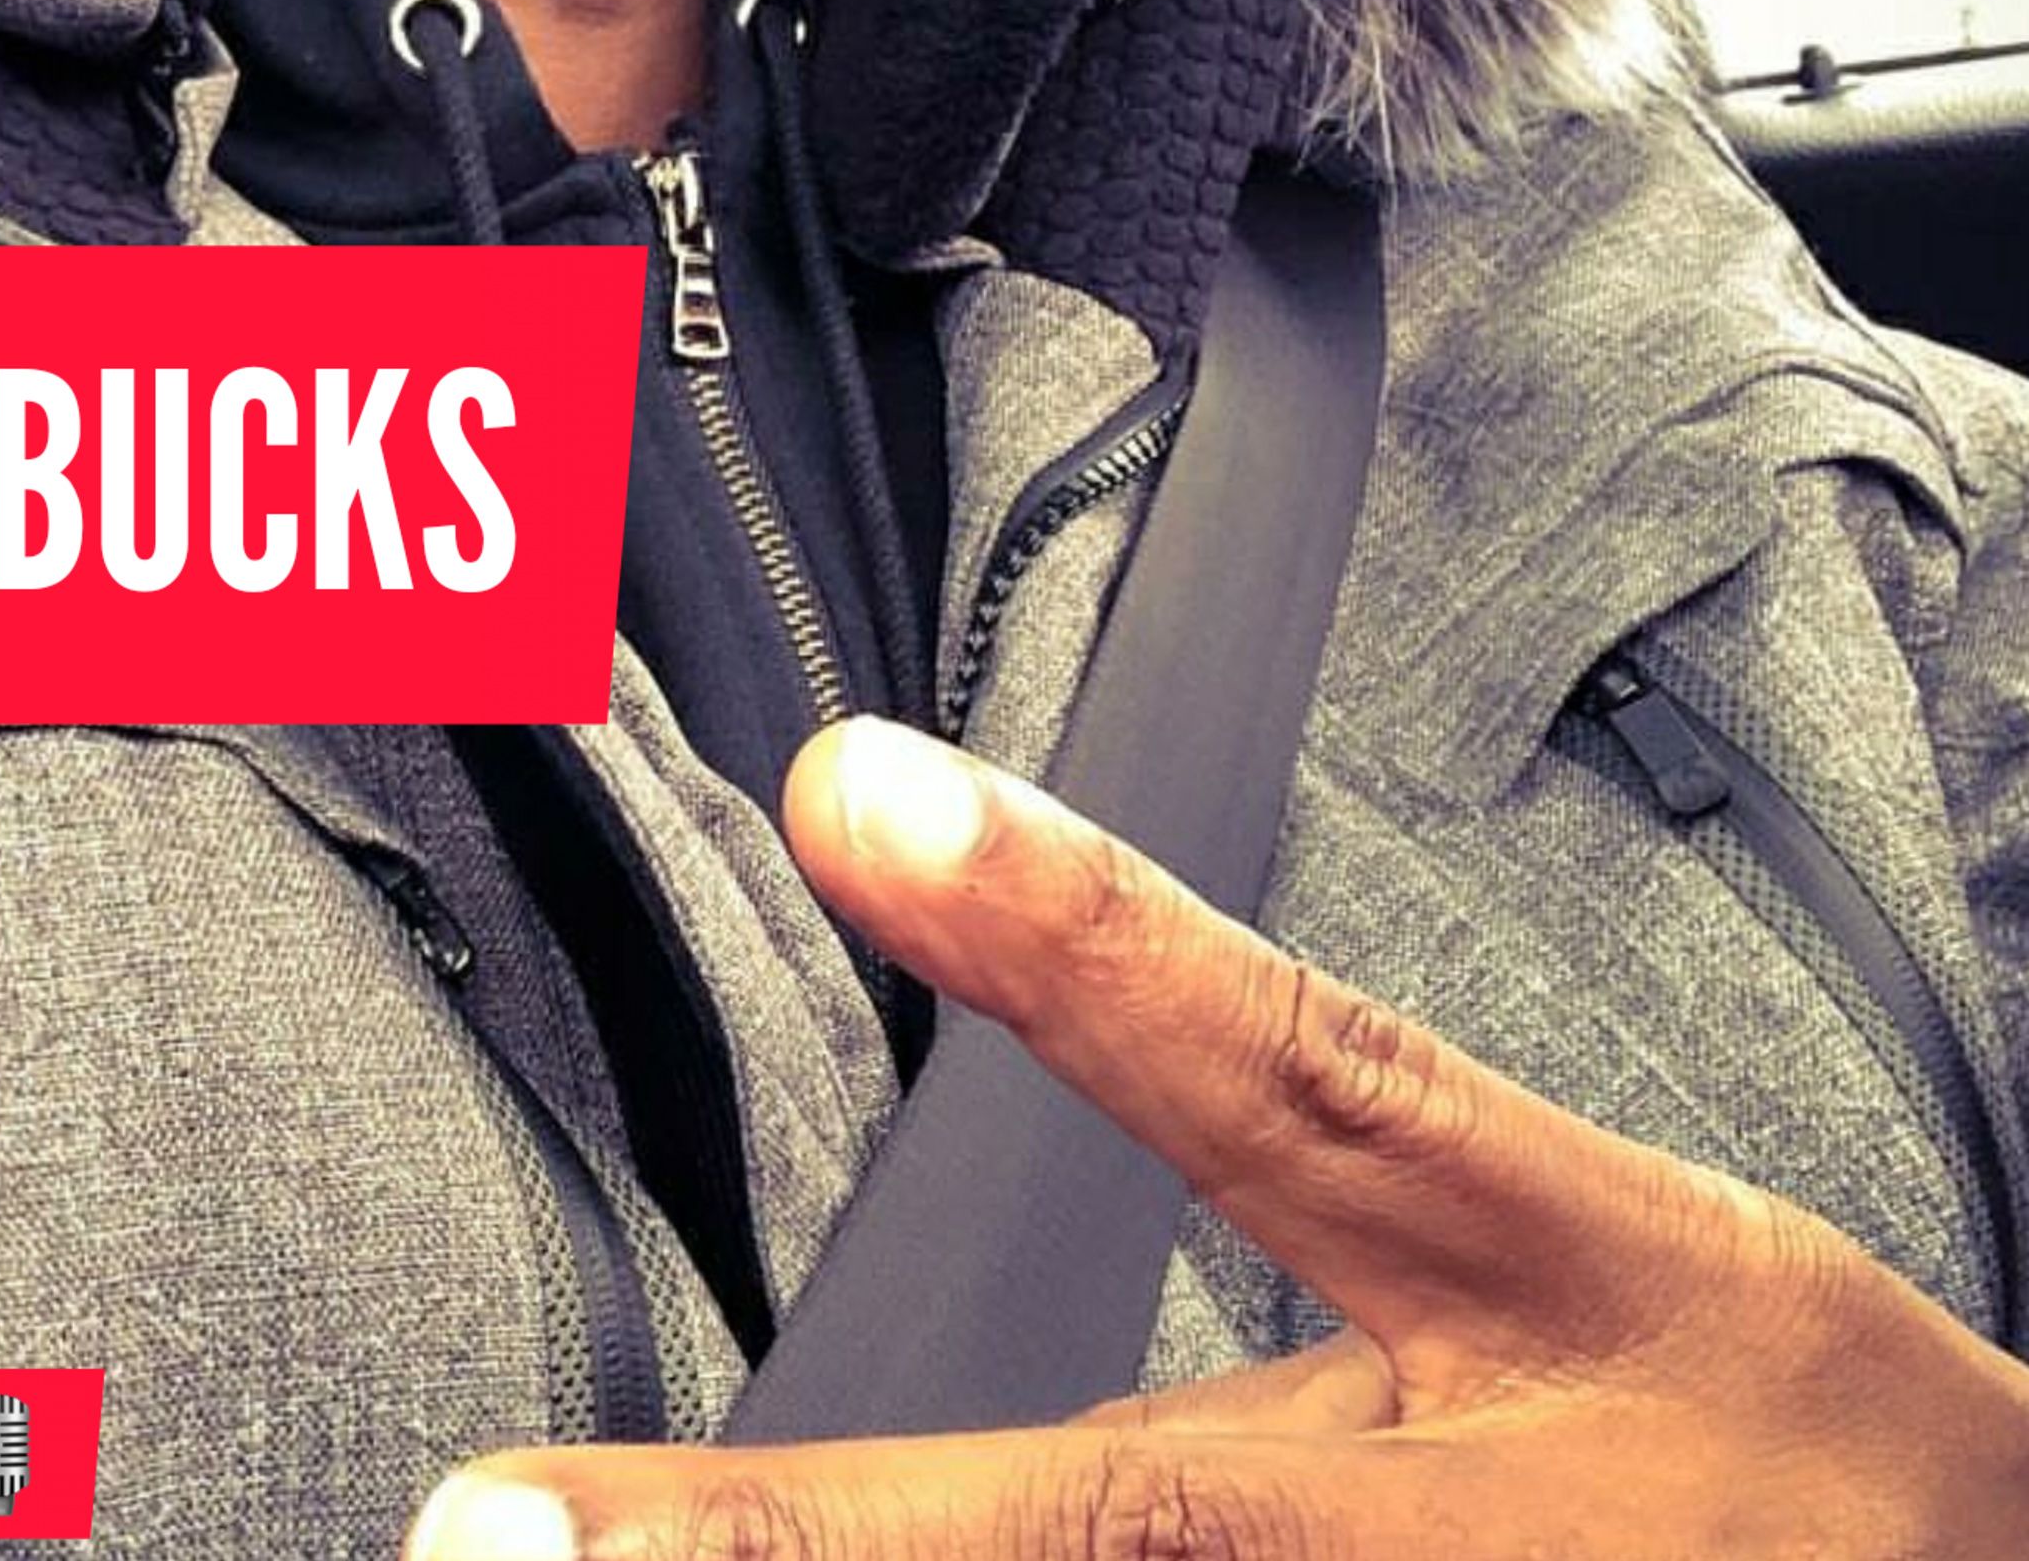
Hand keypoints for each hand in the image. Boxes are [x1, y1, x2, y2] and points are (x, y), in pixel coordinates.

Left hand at [404, 717, 2028, 1558]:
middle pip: (1122, 1525)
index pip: (1290, 1076)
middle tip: (486, 1542)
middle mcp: (1473, 1539)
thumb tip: (978, 901)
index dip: (1075, 934)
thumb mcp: (1599, 1232)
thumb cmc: (1792, 1459)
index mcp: (1553, 1286)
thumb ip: (1315, 1108)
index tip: (850, 793)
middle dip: (787, 1551)